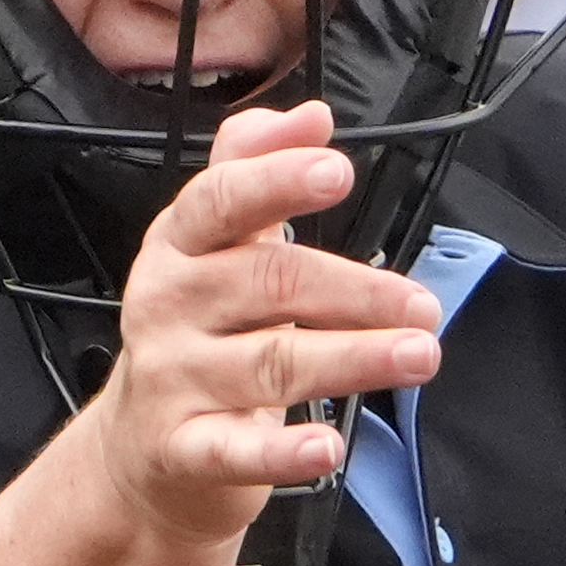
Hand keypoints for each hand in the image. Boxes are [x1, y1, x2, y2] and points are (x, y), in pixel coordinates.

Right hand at [82, 101, 441, 541]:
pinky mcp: (183, 450)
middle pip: (267, 283)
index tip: (335, 172)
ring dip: (352, 358)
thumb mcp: (216, 246)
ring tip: (417, 354)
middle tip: (421, 305)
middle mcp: (168, 305)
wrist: (145, 450)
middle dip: (355, 291)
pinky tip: (327, 447)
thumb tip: (310, 115)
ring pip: (270, 363)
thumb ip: (254, 170)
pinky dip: (284, 451)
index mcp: (180, 246)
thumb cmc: (199, 335)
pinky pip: (236, 450)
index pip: (221, 201)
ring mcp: (171, 379)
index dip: (277, 181)